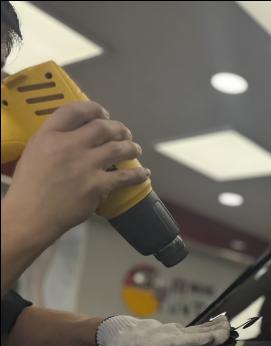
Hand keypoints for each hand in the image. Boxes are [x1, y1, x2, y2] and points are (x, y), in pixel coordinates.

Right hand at [6, 101, 148, 237]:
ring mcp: (84, 166)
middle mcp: (68, 146)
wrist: (30, 215)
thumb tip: (78, 133)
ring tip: (136, 149)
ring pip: (118, 148)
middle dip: (119, 128)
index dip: (94, 109)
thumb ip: (55, 139)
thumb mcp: (35, 152)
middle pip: (102, 127)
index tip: (104, 114)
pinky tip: (144, 173)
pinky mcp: (97, 185)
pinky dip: (138, 174)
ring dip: (131, 147)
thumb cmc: (30, 186)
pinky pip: (125, 176)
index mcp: (49, 135)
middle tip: (125, 133)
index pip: (75, 110)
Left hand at [97, 315, 230, 345]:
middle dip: (211, 333)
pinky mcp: (178, 331)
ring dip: (214, 328)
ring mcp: (174, 331)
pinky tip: (221, 323)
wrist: (118, 331)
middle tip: (228, 330)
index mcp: (157, 342)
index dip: (196, 341)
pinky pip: (196, 328)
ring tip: (229, 325)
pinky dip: (209, 326)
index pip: (180, 343)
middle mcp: (169, 334)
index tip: (211, 338)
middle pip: (193, 335)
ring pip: (197, 330)